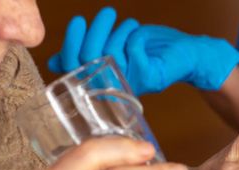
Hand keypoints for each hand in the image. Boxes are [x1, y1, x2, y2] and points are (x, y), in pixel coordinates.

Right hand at [48, 7, 238, 94]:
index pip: (72, 67)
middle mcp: (111, 88)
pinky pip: (132, 49)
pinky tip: (139, 34)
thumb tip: (54, 62)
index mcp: (98, 83)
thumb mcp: (112, 50)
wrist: (184, 56)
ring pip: (110, 51)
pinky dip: (135, 35)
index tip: (77, 20)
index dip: (71, 43)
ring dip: (119, 30)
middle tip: (107, 12)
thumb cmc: (148, 52)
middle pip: (88, 56)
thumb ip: (87, 57)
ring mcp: (129, 84)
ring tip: (129, 23)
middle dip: (96, 29)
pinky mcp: (148, 77)